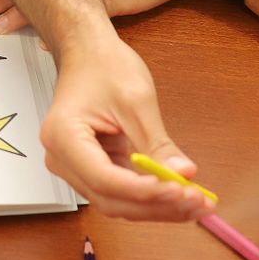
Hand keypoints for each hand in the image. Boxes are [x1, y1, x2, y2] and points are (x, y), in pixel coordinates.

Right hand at [42, 37, 214, 221]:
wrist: (88, 52)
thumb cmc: (103, 66)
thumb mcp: (136, 102)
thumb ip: (158, 144)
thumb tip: (183, 174)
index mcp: (64, 137)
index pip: (104, 179)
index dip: (143, 191)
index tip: (178, 190)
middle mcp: (62, 158)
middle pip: (111, 198)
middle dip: (156, 205)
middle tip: (196, 202)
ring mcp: (75, 166)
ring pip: (118, 202)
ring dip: (157, 206)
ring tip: (195, 202)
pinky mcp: (92, 168)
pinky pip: (122, 191)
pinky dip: (150, 195)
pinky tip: (179, 194)